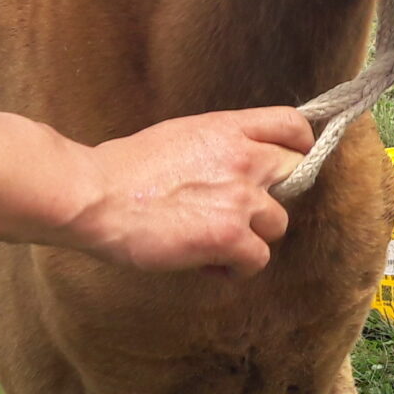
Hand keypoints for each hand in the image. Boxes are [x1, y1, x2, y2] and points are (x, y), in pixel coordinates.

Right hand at [59, 107, 313, 274]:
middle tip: (240, 211)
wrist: (96, 195)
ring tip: (214, 241)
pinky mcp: (229, 236)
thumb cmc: (125, 169)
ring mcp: (241, 197)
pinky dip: (236, 267)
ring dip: (252, 235)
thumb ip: (218, 146)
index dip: (298, 146)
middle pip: (295, 174)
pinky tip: (207, 263)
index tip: (287, 161)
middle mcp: (245, 158)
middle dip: (272, 194)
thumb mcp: (181, 136)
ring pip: (278, 223)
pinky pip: (258, 259)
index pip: (293, 125)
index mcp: (229, 128)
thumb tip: (234, 165)